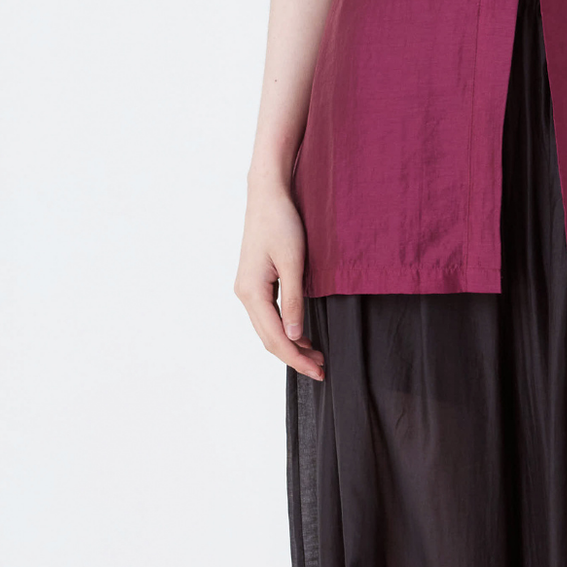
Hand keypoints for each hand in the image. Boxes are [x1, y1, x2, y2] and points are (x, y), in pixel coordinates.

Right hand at [235, 175, 324, 379]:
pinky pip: (268, 315)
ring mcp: (247, 289)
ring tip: (316, 355)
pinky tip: (302, 335)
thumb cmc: (282, 223)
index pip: (276, 337)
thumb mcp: (294, 263)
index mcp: (252, 292)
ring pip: (268, 329)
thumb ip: (294, 301)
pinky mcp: (254, 283)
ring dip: (291, 344)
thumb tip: (295, 335)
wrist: (267, 195)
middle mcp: (244, 294)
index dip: (297, 358)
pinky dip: (285, 329)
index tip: (319, 371)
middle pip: (269, 338)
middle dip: (295, 357)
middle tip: (322, 369)